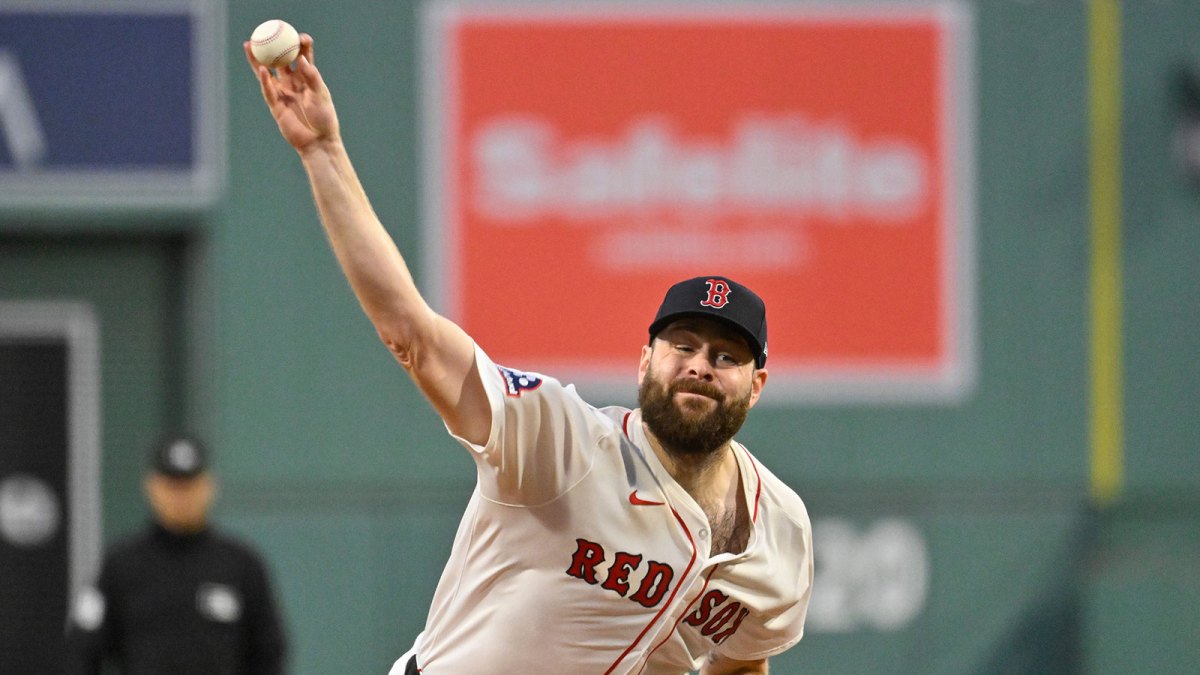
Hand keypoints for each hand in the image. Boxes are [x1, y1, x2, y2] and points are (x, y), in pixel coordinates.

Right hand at [244, 34, 338, 150]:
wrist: (318, 142)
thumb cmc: (324, 119)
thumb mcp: (321, 95)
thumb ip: (312, 77)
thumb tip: (302, 59)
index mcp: (307, 79)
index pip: (303, 57)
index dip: (301, 44)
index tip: (300, 36)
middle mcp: (293, 83)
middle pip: (280, 60)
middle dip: (273, 46)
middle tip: (267, 32)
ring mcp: (283, 93)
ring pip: (267, 73)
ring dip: (258, 59)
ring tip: (249, 45)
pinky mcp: (275, 106)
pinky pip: (268, 90)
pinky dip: (264, 79)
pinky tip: (261, 68)